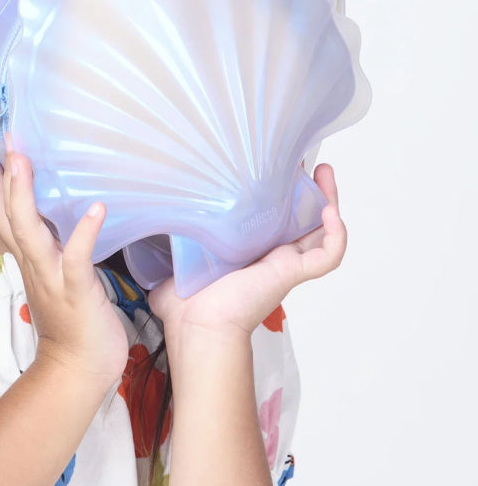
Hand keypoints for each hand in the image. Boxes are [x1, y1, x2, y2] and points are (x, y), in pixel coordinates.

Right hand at [0, 141, 128, 386]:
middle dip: (2, 179)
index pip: (2, 216)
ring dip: (24, 195)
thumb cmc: (73, 322)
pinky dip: (84, 232)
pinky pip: (77, 257)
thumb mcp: (56, 277)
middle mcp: (34, 264)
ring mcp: (52, 277)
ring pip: (29, 232)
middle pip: (8, 217)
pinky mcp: (77, 290)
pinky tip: (97, 208)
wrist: (78, 370)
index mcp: (30, 259)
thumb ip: (51, 248)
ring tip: (23, 161)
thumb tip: (57, 217)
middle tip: (1, 142)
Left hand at [148, 164, 346, 339]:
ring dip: (329, 200)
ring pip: (322, 231)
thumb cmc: (183, 304)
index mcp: (246, 249)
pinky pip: (328, 256)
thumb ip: (167, 238)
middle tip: (306, 160)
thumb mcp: (174, 257)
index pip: (269, 216)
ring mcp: (284, 263)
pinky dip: (337, 235)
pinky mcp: (291, 273)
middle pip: (301, 218)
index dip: (276, 191)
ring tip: (324, 172)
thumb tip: (148, 216)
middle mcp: (268, 254)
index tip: (270, 163)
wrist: (196, 325)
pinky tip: (330, 212)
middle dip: (307, 188)